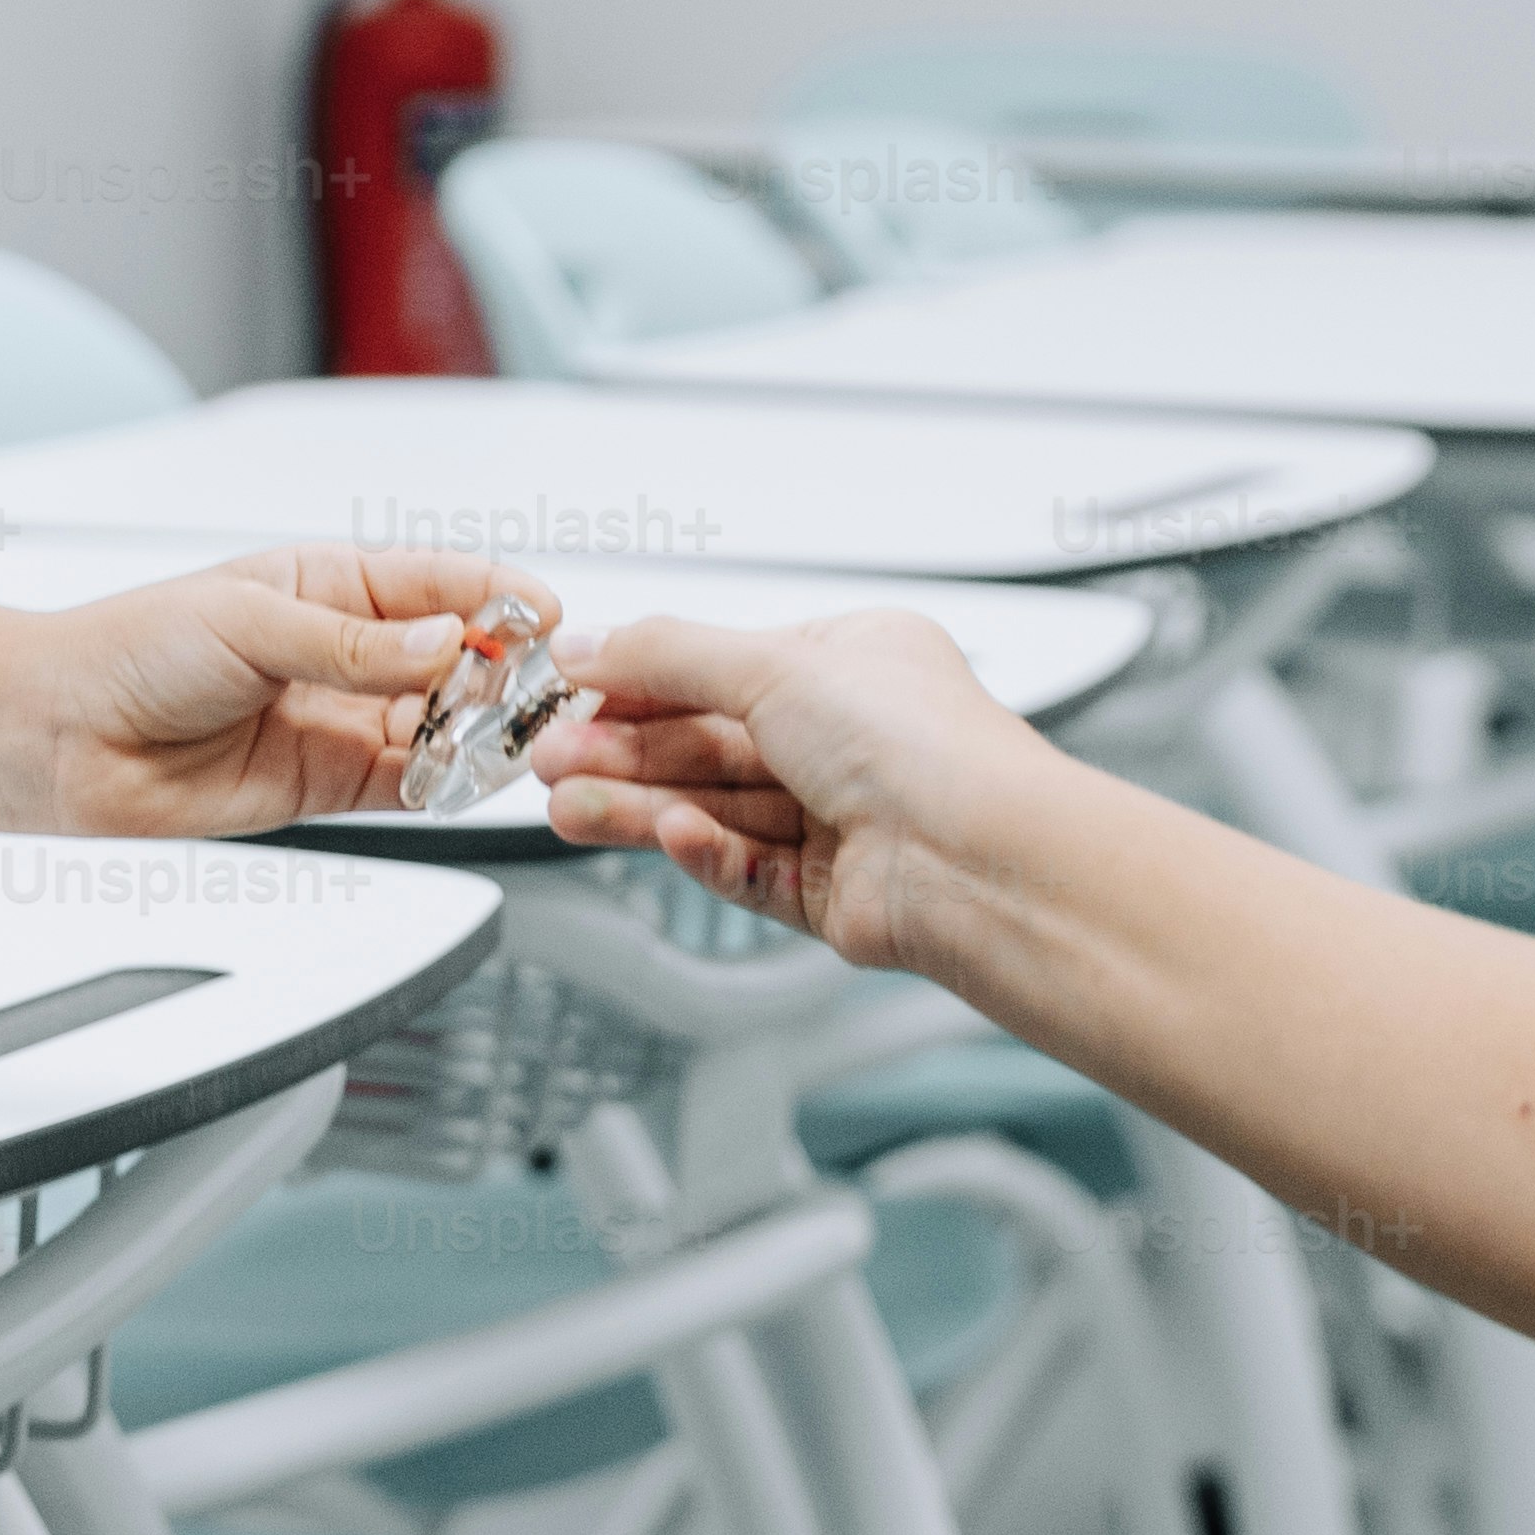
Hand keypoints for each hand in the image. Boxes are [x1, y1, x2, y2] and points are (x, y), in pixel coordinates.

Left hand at [4, 546, 535, 838]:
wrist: (62, 734)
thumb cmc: (131, 651)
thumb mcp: (250, 624)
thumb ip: (353, 644)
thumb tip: (443, 642)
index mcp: (329, 583)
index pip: (441, 581)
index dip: (499, 595)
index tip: (543, 614)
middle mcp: (347, 650)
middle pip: (459, 658)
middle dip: (502, 670)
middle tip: (530, 688)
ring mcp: (342, 717)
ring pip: (446, 724)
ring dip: (481, 730)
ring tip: (500, 737)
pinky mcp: (330, 784)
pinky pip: (411, 783)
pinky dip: (447, 784)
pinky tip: (463, 777)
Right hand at [528, 610, 1012, 971]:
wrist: (983, 863)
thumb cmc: (923, 748)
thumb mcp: (775, 665)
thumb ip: (668, 655)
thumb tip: (592, 642)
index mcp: (852, 663)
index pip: (721, 669)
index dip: (641, 682)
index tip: (570, 693)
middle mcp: (850, 738)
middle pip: (709, 744)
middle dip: (625, 752)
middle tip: (551, 758)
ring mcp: (841, 818)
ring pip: (717, 808)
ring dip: (640, 804)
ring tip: (568, 807)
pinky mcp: (831, 892)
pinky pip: (748, 867)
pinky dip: (704, 851)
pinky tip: (668, 835)